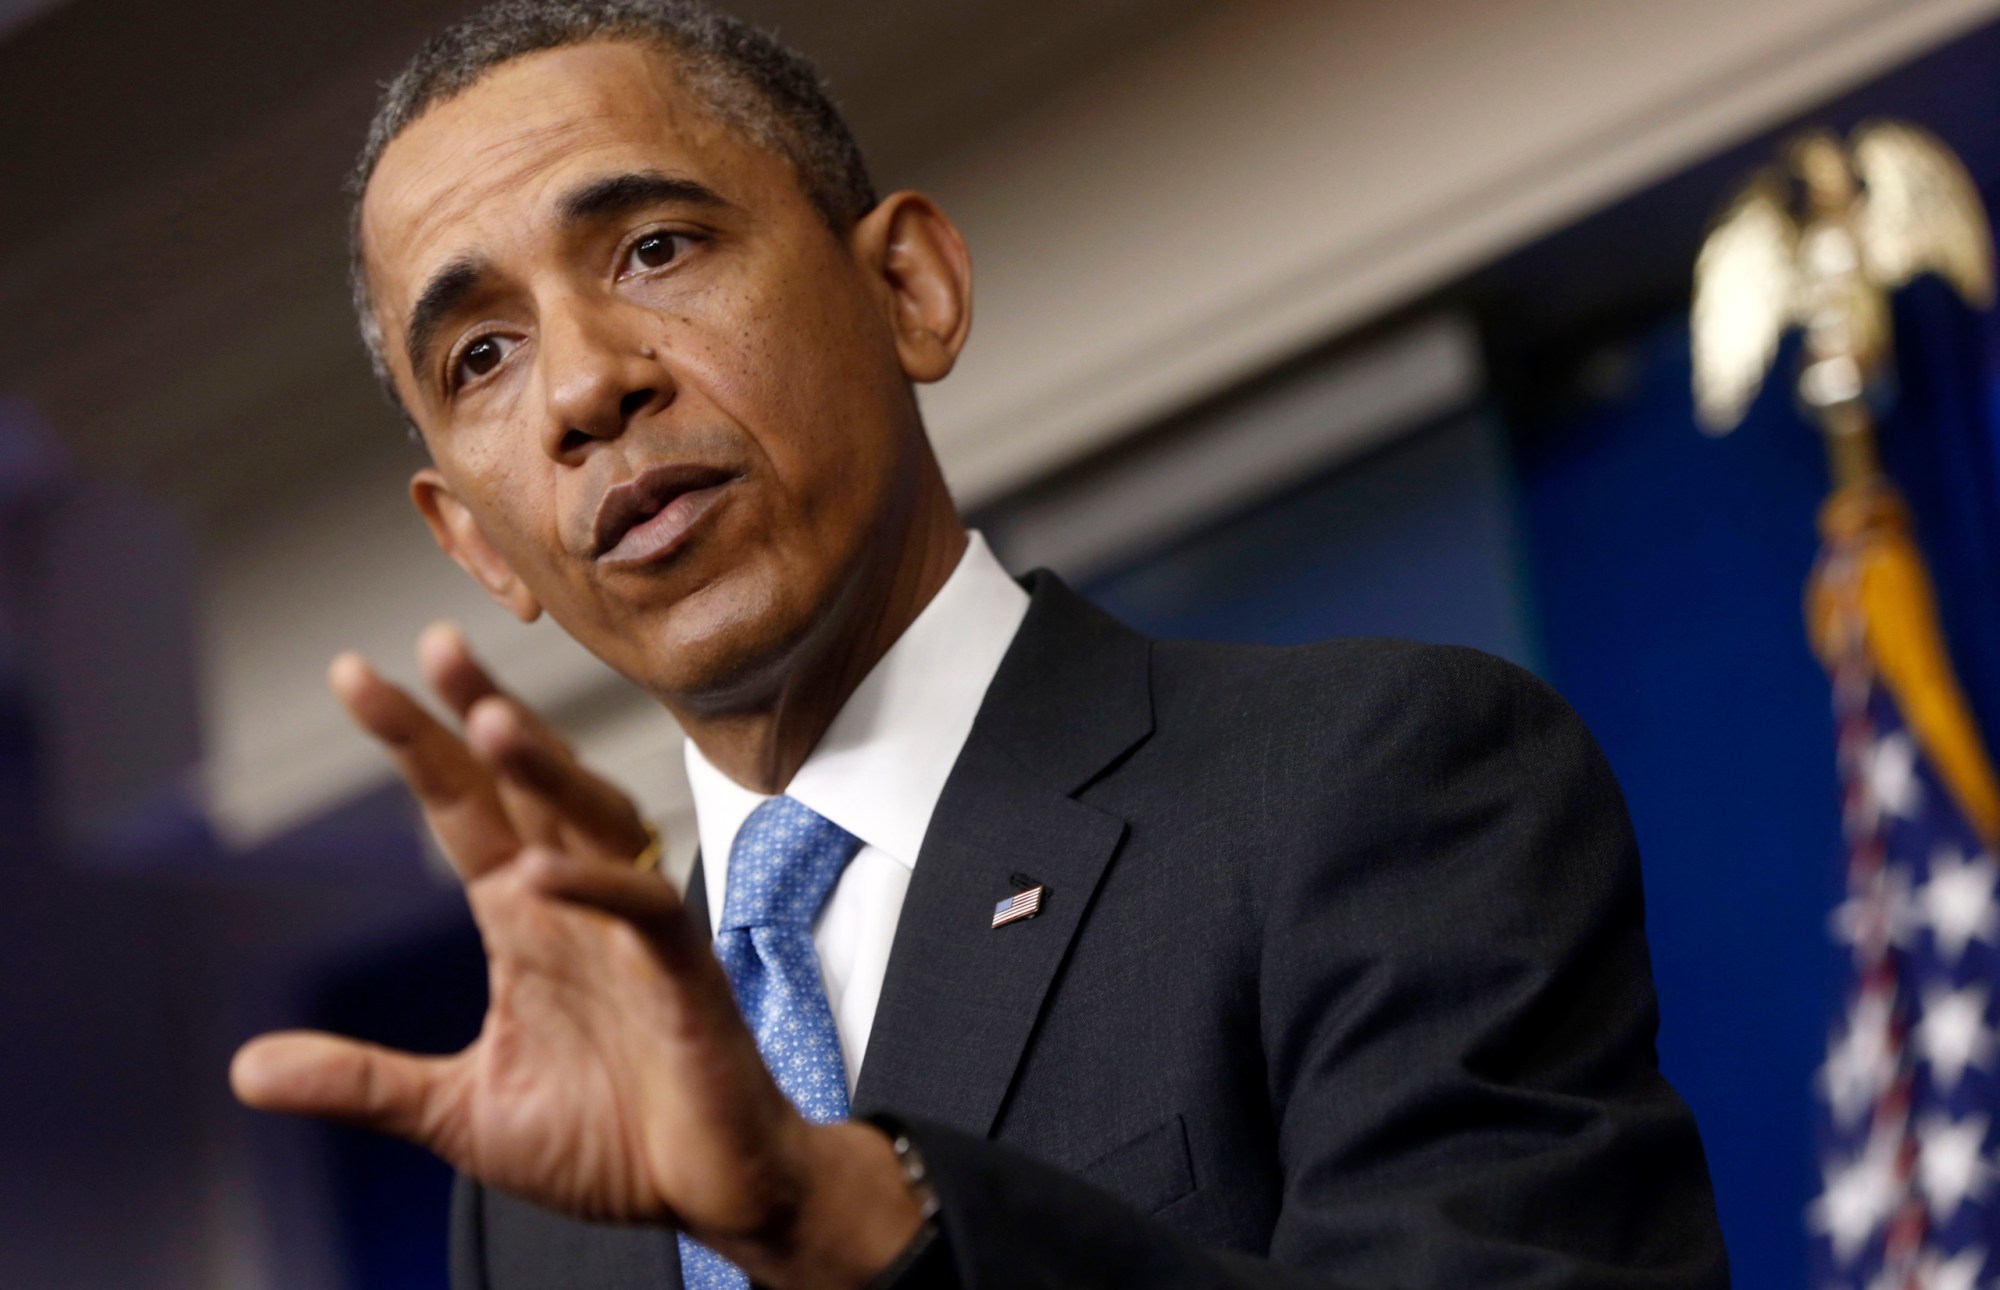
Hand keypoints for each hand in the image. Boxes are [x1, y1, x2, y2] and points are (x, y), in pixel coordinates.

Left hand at [229, 623, 920, 1287]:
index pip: (462, 808)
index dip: (414, 743)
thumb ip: (362, 1081)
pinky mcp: (684, 974)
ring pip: (594, 821)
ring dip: (546, 772)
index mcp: (523, 918)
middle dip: (485, 713)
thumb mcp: (458, 1114)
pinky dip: (594, 889)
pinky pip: (643, 911)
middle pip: (529, 786)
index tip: (356, 674)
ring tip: (491, 722)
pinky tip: (539, 874)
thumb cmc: (607, 1140)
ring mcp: (631, 932)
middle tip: (438, 644)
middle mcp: (575, 904)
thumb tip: (244, 1071)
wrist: (708, 1190)